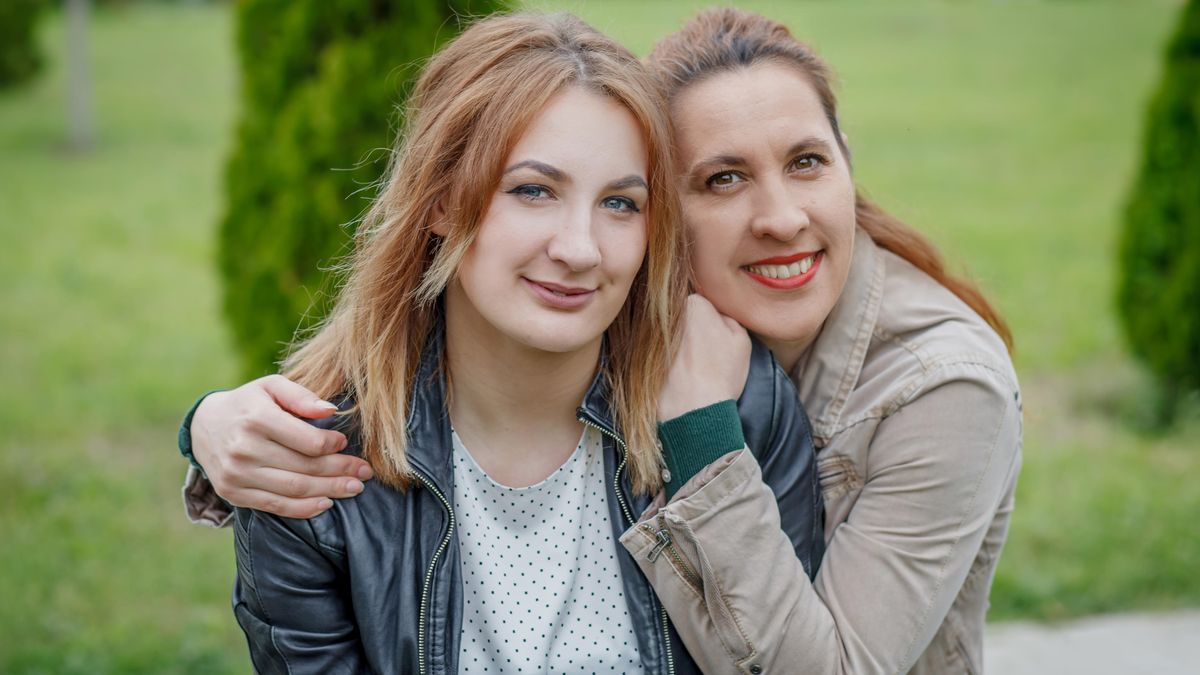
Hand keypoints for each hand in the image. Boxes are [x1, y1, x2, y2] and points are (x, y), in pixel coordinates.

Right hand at [191, 374, 371, 517]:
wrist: (204, 426)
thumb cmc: (248, 403)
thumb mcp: (271, 387)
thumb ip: (301, 396)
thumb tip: (331, 412)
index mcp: (256, 418)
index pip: (307, 441)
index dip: (332, 445)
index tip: (345, 444)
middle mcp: (244, 449)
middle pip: (305, 468)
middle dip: (341, 471)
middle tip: (365, 473)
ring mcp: (236, 474)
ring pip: (294, 489)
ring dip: (330, 491)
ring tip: (354, 488)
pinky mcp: (233, 493)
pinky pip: (276, 506)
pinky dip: (304, 508)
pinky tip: (326, 503)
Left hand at [658, 294, 750, 420]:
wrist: (693, 410)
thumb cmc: (721, 375)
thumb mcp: (742, 340)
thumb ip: (728, 317)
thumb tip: (717, 315)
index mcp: (694, 304)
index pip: (703, 303)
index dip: (712, 322)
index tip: (716, 338)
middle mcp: (668, 315)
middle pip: (684, 318)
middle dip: (692, 331)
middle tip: (704, 355)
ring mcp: (651, 334)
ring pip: (669, 335)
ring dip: (678, 346)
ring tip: (691, 368)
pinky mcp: (640, 354)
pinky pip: (656, 352)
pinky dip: (665, 361)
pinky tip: (677, 376)